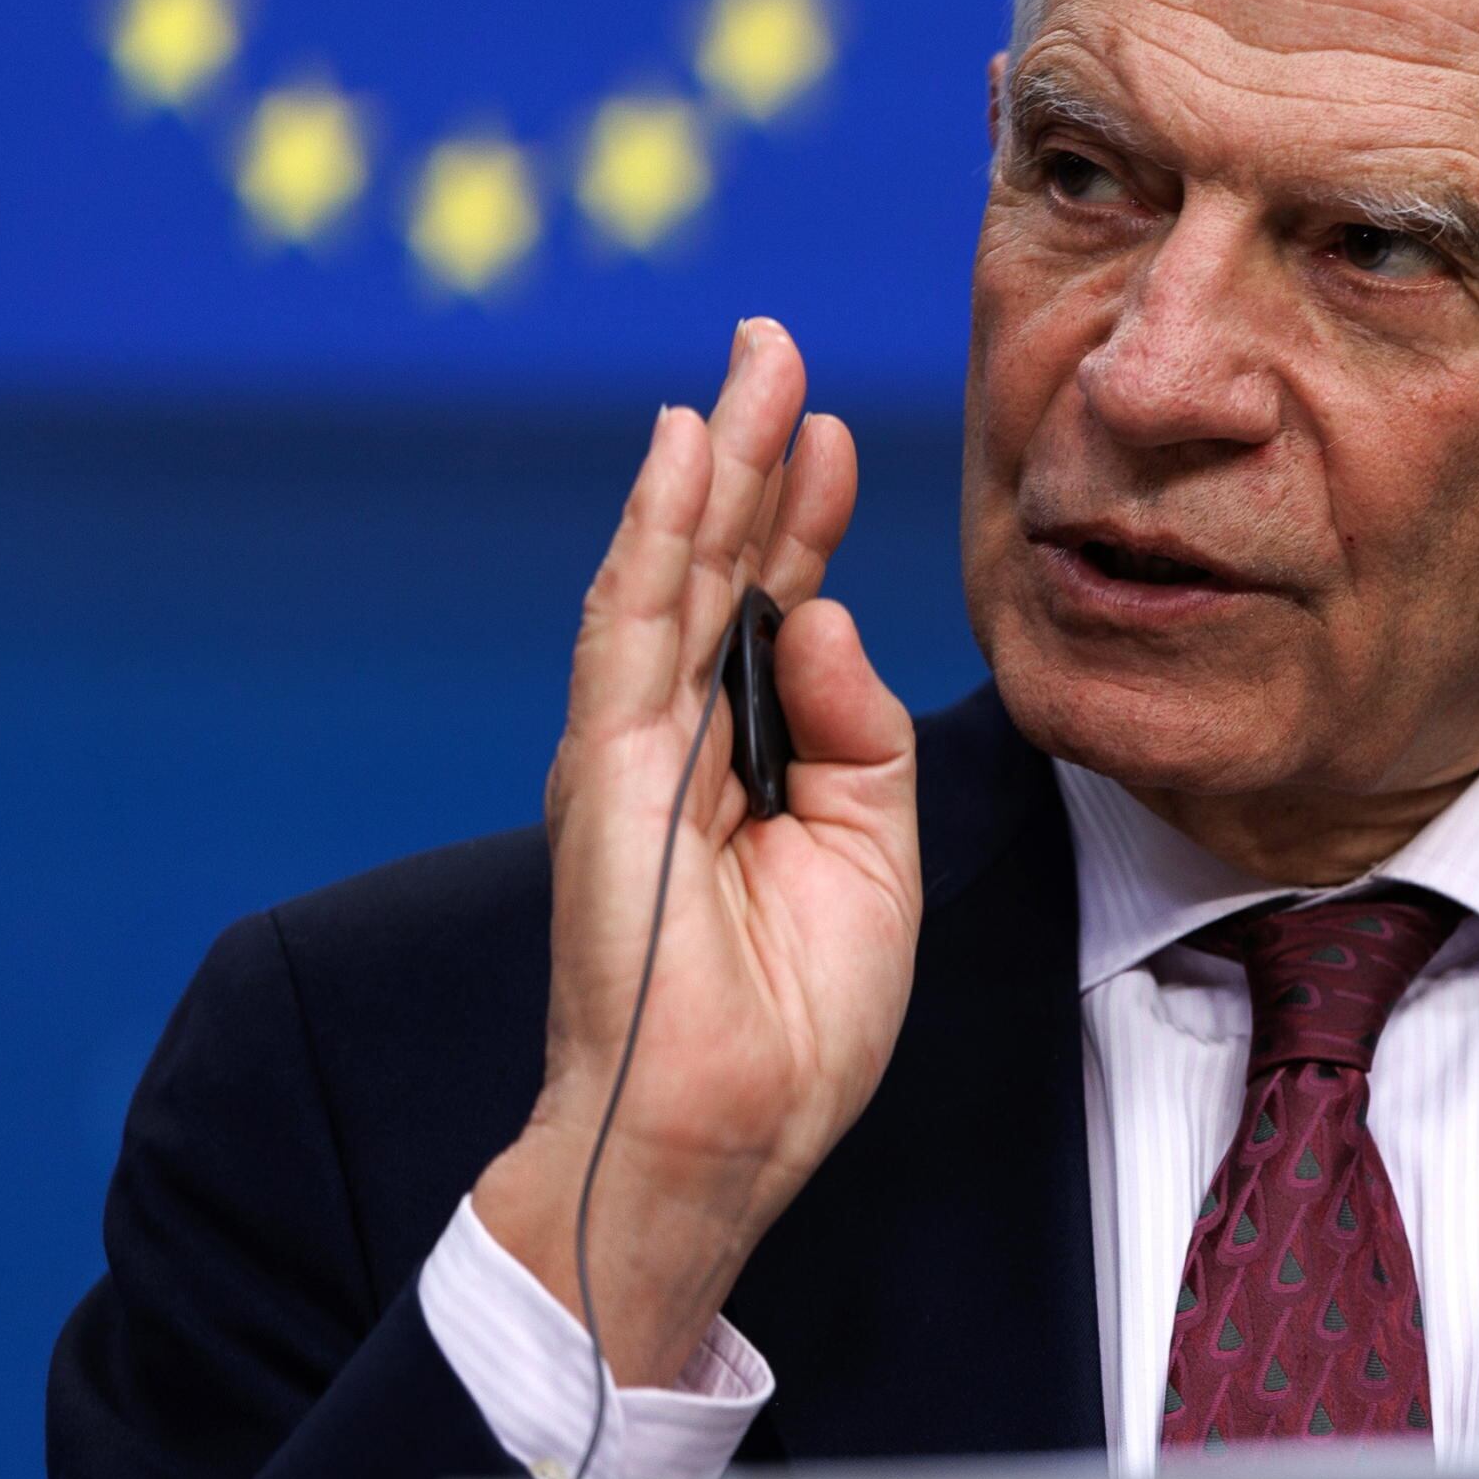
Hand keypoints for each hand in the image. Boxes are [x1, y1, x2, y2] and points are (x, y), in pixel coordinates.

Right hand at [473, 320, 922, 1382]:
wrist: (727, 1132)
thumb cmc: (793, 1024)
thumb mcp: (872, 860)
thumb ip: (857, 736)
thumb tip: (830, 616)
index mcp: (745, 766)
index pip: (774, 614)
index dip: (804, 519)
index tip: (837, 432)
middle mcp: (677, 744)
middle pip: (719, 571)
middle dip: (751, 457)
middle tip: (774, 346)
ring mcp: (633, 751)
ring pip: (670, 574)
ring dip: (707, 465)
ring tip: (743, 366)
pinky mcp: (606, 772)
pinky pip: (634, 629)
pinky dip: (658, 536)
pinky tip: (681, 457)